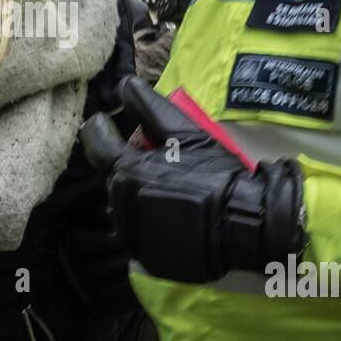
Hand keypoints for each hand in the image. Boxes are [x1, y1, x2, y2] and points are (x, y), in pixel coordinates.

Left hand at [80, 77, 306, 283]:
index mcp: (125, 173)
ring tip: (167, 188)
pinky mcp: (145, 256)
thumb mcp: (185, 133)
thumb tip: (123, 84)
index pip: (95, 144)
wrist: (244, 225)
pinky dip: (148, 219)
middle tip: (155, 157)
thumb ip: (149, 107)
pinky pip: (138, 231)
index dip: (99, 128)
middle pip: (113, 175)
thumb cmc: (216, 174)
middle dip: (127, 163)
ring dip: (136, 193)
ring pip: (124, 204)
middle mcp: (120, 205)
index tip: (105, 121)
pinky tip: (171, 213)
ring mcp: (131, 234)